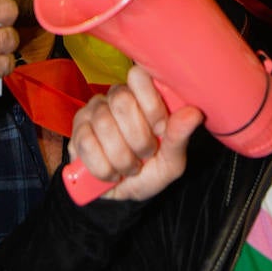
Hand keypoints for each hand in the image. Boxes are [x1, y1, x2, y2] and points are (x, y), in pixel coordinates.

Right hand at [68, 65, 202, 201]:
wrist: (121, 195)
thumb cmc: (149, 170)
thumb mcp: (170, 161)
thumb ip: (179, 137)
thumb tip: (194, 112)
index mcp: (142, 95)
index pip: (139, 75)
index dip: (151, 103)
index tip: (160, 128)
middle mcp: (115, 96)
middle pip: (121, 100)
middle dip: (138, 137)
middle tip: (145, 154)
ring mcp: (93, 111)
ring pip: (104, 124)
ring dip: (121, 156)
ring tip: (129, 167)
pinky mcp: (77, 131)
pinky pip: (87, 143)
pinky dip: (103, 166)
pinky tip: (111, 173)